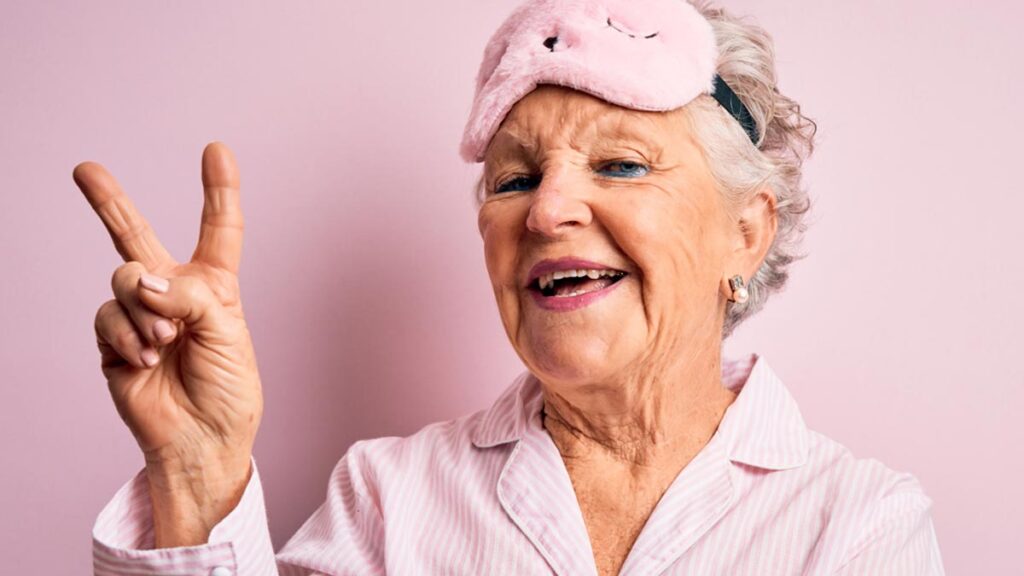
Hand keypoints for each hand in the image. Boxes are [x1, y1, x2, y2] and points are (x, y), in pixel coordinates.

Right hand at [76, 142, 262, 545]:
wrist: (202, 441)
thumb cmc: (228, 390)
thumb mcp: (228, 333)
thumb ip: (189, 297)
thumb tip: (140, 279)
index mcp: (214, 286)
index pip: (218, 230)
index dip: (217, 190)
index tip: (216, 151)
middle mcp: (174, 293)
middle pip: (135, 237)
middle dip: (108, 202)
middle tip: (85, 169)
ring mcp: (140, 316)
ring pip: (124, 279)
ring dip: (146, 311)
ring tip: (166, 344)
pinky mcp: (113, 342)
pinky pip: (108, 316)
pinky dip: (128, 336)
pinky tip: (146, 358)